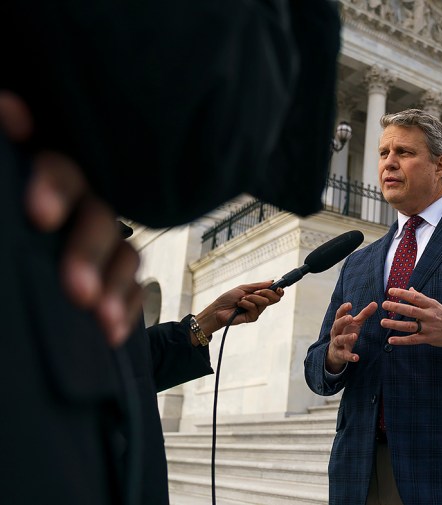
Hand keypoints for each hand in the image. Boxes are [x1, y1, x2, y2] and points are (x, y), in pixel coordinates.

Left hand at [1, 91, 141, 346]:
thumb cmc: (2, 220)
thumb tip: (11, 108)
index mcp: (46, 178)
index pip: (59, 170)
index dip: (55, 185)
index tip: (39, 216)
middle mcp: (79, 203)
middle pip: (99, 217)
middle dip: (89, 253)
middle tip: (75, 290)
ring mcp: (97, 240)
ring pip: (123, 253)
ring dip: (114, 287)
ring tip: (99, 319)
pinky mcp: (109, 276)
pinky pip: (132, 287)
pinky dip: (126, 308)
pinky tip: (111, 333)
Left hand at [194, 281, 284, 339]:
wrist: (218, 309)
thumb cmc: (228, 298)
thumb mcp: (244, 288)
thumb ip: (258, 285)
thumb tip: (272, 281)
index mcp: (259, 296)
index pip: (274, 294)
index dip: (279, 291)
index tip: (279, 288)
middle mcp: (259, 304)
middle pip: (274, 298)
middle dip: (266, 292)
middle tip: (256, 291)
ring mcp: (256, 311)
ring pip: (264, 302)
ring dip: (252, 298)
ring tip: (242, 299)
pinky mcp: (252, 318)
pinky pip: (255, 309)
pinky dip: (247, 304)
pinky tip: (240, 305)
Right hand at [325, 301, 377, 373]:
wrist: (336, 353)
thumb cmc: (347, 333)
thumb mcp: (355, 323)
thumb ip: (364, 314)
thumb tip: (375, 303)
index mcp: (339, 323)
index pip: (339, 314)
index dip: (343, 309)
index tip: (349, 304)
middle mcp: (336, 332)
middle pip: (337, 325)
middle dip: (342, 321)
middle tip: (350, 318)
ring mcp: (336, 343)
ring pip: (339, 340)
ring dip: (346, 338)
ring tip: (355, 336)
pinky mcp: (340, 354)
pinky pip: (344, 355)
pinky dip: (350, 356)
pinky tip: (357, 358)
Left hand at [381, 287, 441, 348]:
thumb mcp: (435, 304)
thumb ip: (421, 298)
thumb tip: (409, 289)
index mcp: (431, 305)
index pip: (415, 297)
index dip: (402, 293)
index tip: (391, 291)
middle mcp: (430, 316)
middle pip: (411, 311)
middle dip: (396, 308)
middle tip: (384, 304)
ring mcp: (429, 328)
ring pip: (410, 326)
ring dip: (395, 325)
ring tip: (383, 322)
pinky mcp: (428, 339)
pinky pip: (413, 340)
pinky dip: (401, 341)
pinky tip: (391, 340)